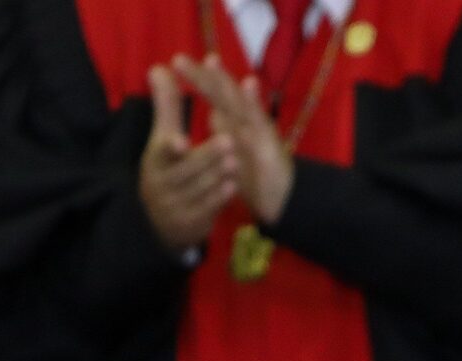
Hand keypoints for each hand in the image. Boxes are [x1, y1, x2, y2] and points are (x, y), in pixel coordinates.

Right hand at [137, 64, 236, 250]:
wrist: (161, 222)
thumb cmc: (166, 171)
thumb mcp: (163, 139)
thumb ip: (167, 107)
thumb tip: (159, 68)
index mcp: (156, 160)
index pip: (161, 152)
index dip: (170, 147)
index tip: (181, 141)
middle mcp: (162, 184)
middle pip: (185, 171)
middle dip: (206, 157)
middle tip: (229, 142)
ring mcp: (175, 206)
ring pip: (198, 190)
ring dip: (217, 176)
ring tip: (235, 162)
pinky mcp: (190, 223)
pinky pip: (206, 210)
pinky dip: (218, 199)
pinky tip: (232, 187)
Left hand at [172, 54, 294, 224]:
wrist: (283, 200)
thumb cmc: (259, 176)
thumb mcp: (236, 152)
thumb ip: (228, 132)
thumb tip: (214, 113)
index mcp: (235, 124)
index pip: (215, 98)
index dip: (199, 81)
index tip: (178, 63)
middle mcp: (246, 122)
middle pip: (223, 94)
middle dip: (205, 76)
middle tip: (179, 59)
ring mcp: (259, 129)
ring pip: (239, 101)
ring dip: (225, 81)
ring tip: (211, 61)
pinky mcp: (271, 141)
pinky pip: (260, 119)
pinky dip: (254, 101)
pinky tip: (249, 83)